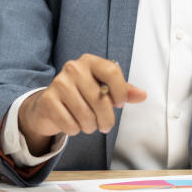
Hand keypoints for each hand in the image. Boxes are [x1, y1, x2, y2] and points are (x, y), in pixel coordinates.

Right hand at [18, 54, 145, 154]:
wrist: (49, 105)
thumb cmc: (81, 96)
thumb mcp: (102, 89)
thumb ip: (123, 91)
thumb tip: (142, 95)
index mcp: (89, 61)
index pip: (112, 71)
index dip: (120, 91)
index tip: (119, 104)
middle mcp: (73, 68)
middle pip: (100, 99)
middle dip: (106, 119)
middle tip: (105, 125)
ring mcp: (58, 83)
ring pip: (85, 115)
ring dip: (90, 126)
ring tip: (88, 124)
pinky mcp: (48, 100)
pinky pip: (70, 124)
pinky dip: (74, 130)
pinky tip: (72, 123)